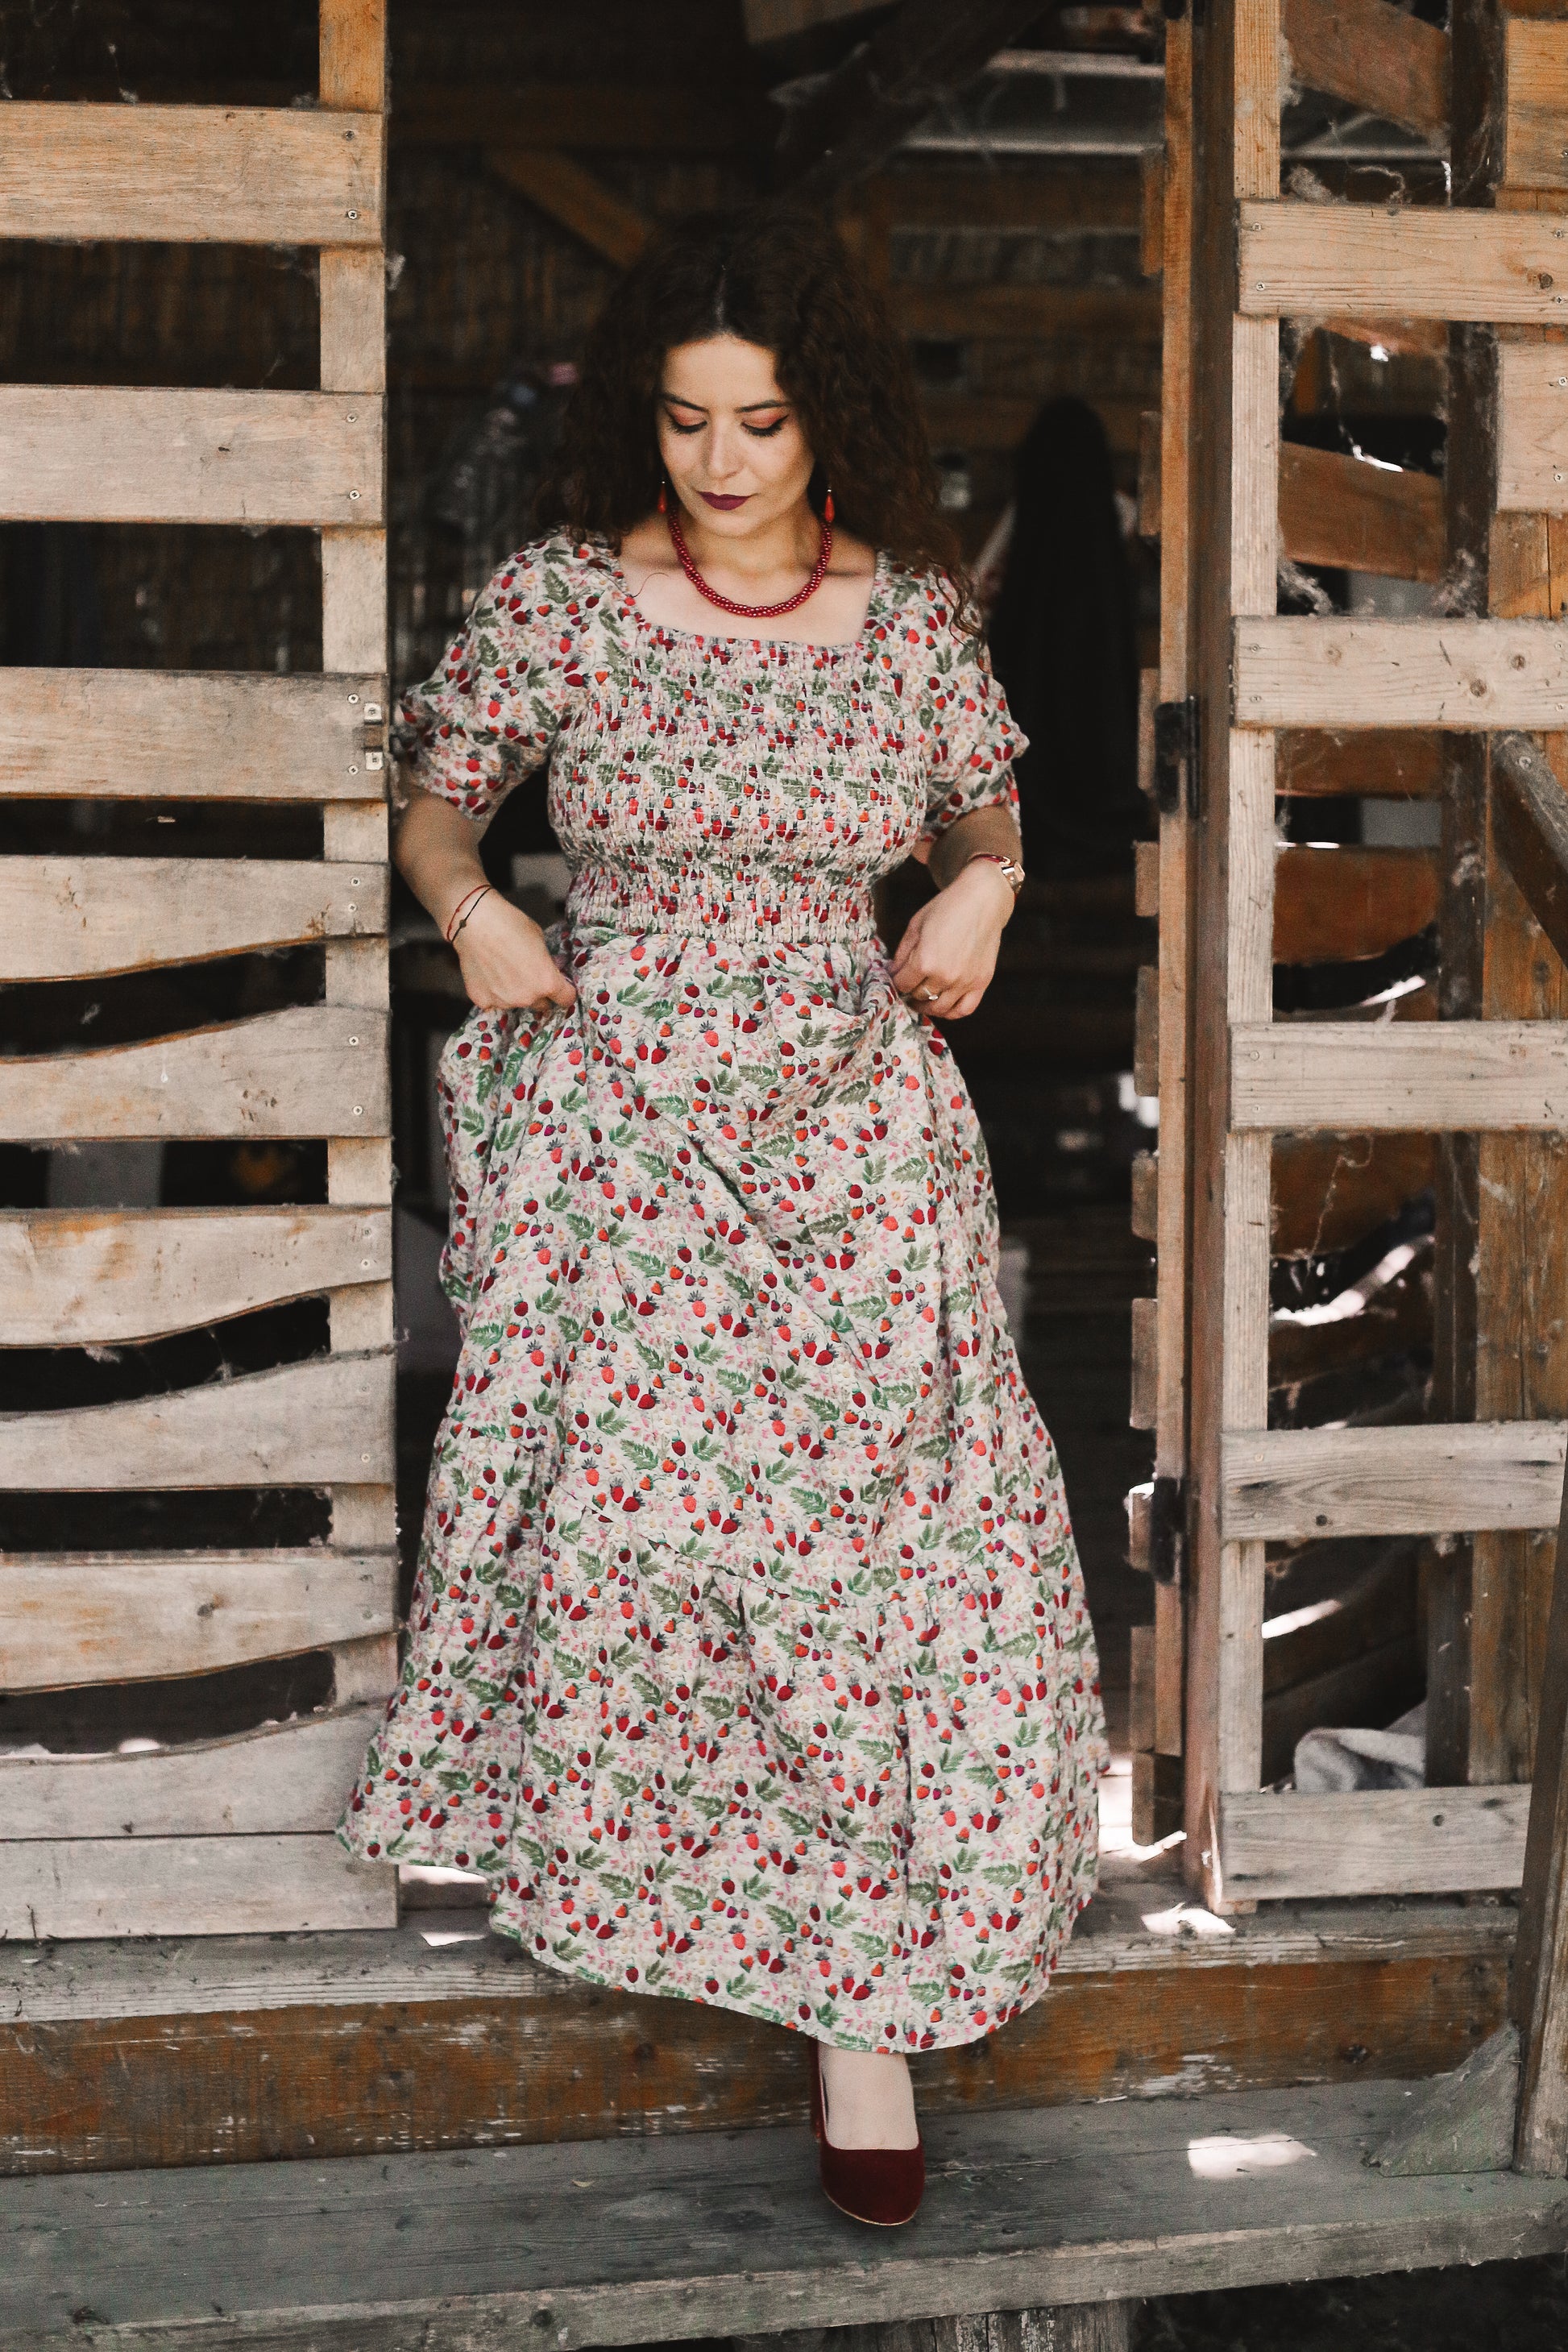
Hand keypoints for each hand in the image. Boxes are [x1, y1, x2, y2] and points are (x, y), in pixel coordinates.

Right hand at [453, 890, 575, 1013]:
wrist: (475, 921)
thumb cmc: (511, 924)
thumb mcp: (540, 941)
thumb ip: (547, 963)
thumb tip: (552, 969)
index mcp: (547, 982)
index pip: (566, 999)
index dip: (564, 991)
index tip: (560, 986)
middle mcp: (527, 998)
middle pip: (541, 1004)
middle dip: (539, 993)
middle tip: (528, 974)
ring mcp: (503, 1002)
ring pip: (516, 1003)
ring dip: (514, 992)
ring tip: (503, 969)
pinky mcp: (482, 1000)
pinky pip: (493, 1001)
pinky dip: (492, 992)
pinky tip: (487, 973)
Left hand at [890, 858, 1011, 1019]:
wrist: (982, 900)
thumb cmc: (946, 908)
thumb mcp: (915, 926)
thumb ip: (902, 954)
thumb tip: (892, 973)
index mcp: (924, 961)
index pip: (902, 984)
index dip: (896, 981)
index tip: (896, 977)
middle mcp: (945, 976)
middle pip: (919, 996)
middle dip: (910, 991)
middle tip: (909, 985)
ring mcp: (964, 982)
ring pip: (939, 1008)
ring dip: (927, 1006)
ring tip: (922, 999)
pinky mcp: (981, 983)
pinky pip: (964, 1009)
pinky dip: (951, 1012)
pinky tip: (943, 1005)